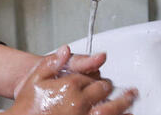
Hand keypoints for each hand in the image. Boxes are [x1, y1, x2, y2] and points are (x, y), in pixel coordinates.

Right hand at [7, 46, 137, 114]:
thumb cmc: (29, 103)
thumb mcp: (36, 77)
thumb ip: (53, 62)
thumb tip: (65, 50)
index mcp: (70, 86)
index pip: (93, 78)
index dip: (97, 78)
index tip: (99, 81)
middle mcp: (80, 102)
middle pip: (105, 91)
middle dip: (112, 88)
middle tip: (123, 89)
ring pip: (111, 109)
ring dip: (124, 103)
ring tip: (131, 99)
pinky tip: (126, 114)